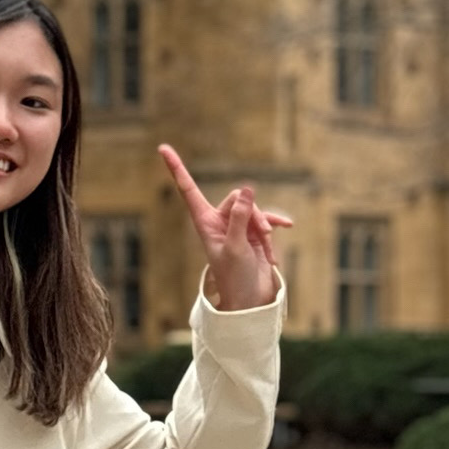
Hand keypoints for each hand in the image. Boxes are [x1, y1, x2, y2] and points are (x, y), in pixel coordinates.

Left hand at [158, 144, 289, 311]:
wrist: (250, 301)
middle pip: (236, 198)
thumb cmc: (235, 277)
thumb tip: (246, 189)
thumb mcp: (237, 246)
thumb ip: (241, 217)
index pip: (188, 189)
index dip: (177, 169)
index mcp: (205, 223)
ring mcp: (236, 227)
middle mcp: (218, 222)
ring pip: (253, 209)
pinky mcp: (253, 233)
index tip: (162, 148)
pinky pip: (265, 219)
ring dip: (264, 224)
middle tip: (264, 234)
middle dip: (254, 213)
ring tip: (269, 245)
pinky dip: (274, 224)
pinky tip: (286, 227)